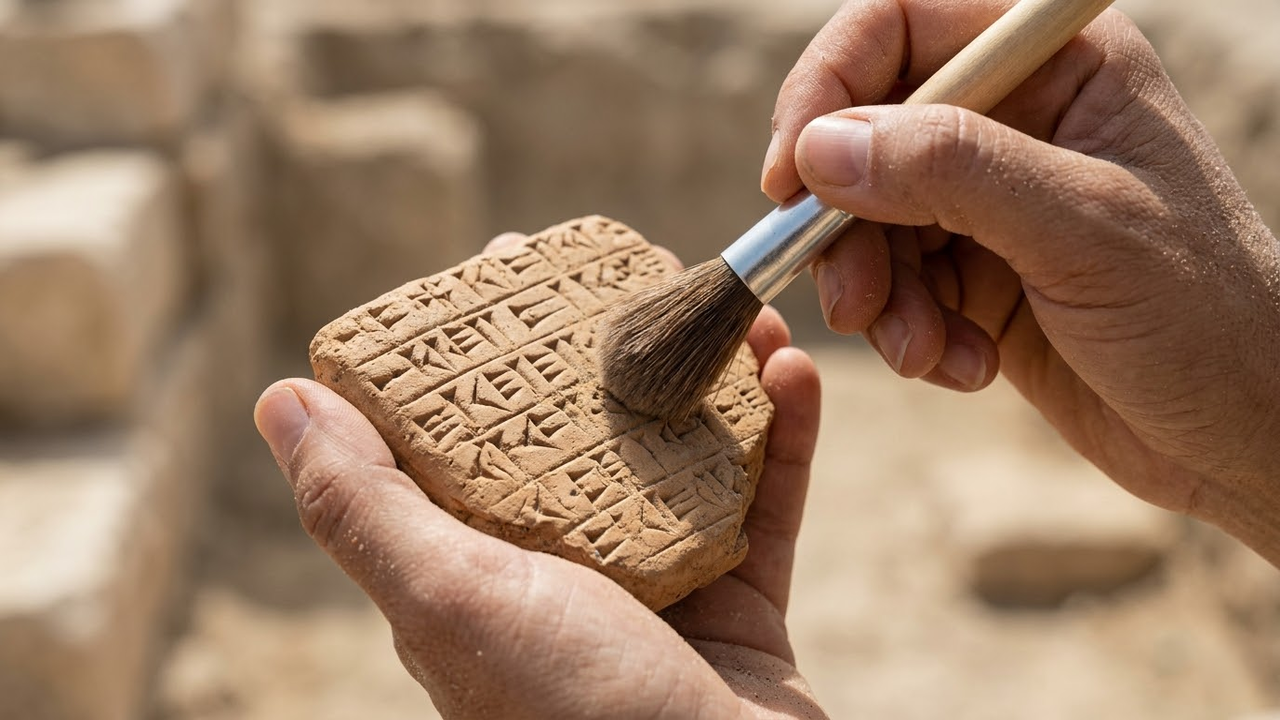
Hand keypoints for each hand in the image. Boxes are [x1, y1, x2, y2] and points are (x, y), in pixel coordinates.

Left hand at [254, 235, 826, 718]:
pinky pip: (766, 500)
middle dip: (610, 340)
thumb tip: (279, 399)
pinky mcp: (741, 602)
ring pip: (684, 450)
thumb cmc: (574, 718)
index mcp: (478, 565)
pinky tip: (797, 373)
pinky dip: (786, 437)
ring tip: (734, 307)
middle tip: (630, 263)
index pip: (467, 430)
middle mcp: (562, 569)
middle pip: (585, 426)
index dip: (485, 343)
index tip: (509, 263)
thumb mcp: (453, 601)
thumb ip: (366, 507)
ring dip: (713, 374)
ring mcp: (657, 583)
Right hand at [762, 1, 1279, 559]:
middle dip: (849, 225)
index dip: (828, 87)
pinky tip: (965, 367)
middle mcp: (1017, 119)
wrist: (1245, 435)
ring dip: (880, 295)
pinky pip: (896, 284)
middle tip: (856, 301)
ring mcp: (992, 199)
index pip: (900, 27)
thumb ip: (952, 172)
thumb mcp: (1080, 231)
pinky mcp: (977, 272)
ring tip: (925, 352)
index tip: (792, 174)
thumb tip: (822, 147)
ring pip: (869, 219)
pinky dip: (911, 332)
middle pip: (866, 133)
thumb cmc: (1205, 318)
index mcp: (1059, 66)